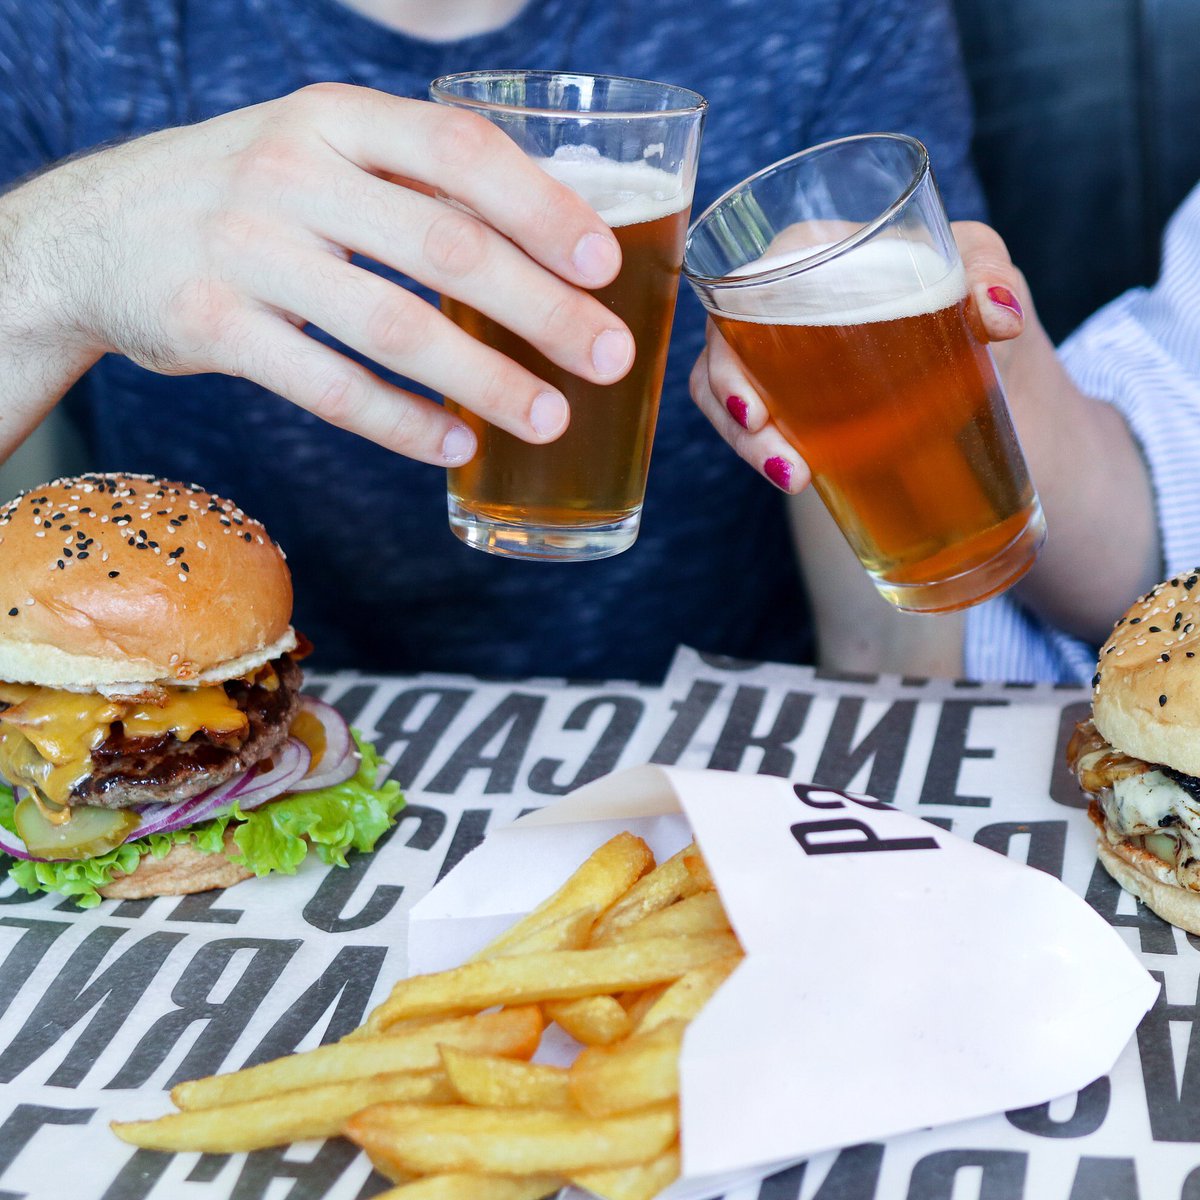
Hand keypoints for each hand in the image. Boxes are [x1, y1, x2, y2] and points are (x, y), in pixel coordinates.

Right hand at [3, 84, 634, 463]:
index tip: (607, 263)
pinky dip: (402, 423)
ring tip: (551, 419)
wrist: (96, 230)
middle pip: (444, 246)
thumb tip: (546, 240)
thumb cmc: (247, 195)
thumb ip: (411, 183)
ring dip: (485, 380)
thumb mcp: (319, 152)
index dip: (543, 207)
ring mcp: (247, 248)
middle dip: (541, 309)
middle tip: (610, 358)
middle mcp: (292, 170)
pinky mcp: (215, 325)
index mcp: (336, 116)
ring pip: (394, 326)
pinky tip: (457, 445)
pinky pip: (329, 387)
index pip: (460, 150)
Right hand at [687, 221, 1027, 491]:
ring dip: (742, 436)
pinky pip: (749, 425)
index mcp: (825, 254)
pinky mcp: (791, 407)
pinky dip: (758, 451)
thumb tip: (998, 314)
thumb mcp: (986, 281)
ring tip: (791, 476)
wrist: (993, 383)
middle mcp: (790, 302)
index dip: (742, 312)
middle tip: (760, 428)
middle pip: (728, 335)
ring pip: (725, 388)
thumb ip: (993, 282)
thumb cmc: (971, 310)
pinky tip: (795, 477)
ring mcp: (783, 359)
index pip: (764, 269)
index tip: (761, 356)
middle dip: (727, 388)